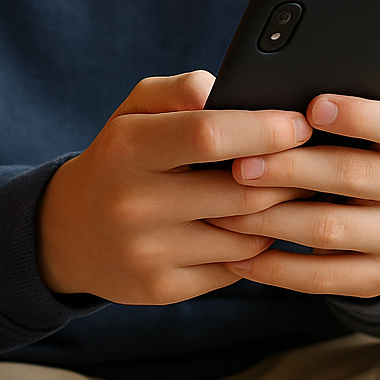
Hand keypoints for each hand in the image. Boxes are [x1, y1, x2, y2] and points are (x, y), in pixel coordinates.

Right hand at [37, 71, 313, 303]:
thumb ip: (178, 91)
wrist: (66, 233)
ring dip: (276, 216)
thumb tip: (232, 91)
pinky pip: (234, 269)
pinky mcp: (161, 288)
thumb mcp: (132, 114)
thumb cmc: (117, 162)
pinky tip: (249, 230)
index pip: (209, 135)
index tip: (300, 125)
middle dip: (290, 177)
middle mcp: (132, 203)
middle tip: (313, 164)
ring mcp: (146, 251)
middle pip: (242, 192)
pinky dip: (251, 249)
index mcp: (126, 149)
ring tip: (287, 197)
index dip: (265, 129)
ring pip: (247, 236)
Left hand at [209, 94, 379, 297]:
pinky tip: (236, 257)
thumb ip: (316, 108)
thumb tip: (265, 105)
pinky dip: (274, 268)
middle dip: (290, 170)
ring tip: (222, 213)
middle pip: (354, 175)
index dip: (360, 116)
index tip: (312, 107)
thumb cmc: (338, 147)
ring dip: (270, 221)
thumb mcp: (343, 121)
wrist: (373, 209)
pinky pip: (323, 277)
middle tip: (239, 167)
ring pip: (330, 228)